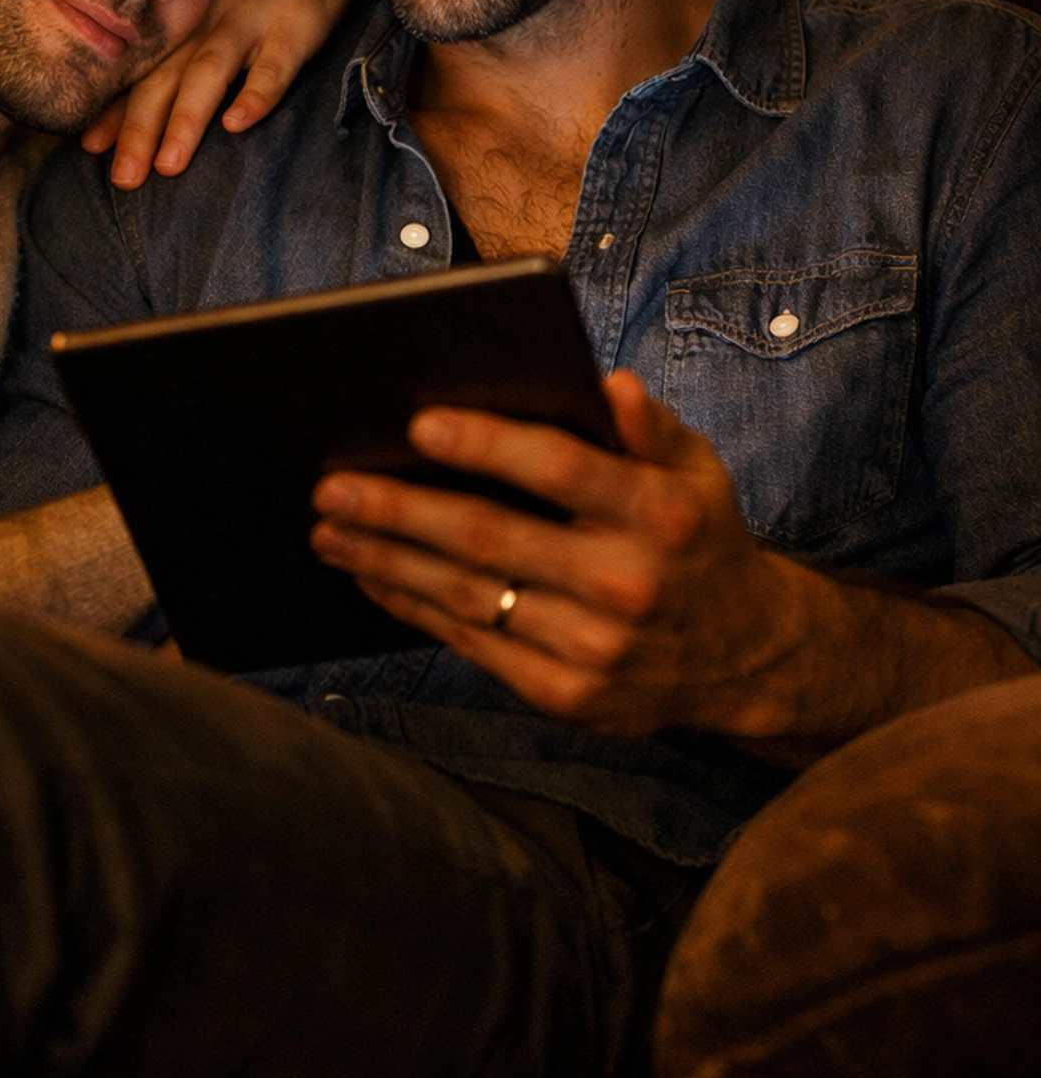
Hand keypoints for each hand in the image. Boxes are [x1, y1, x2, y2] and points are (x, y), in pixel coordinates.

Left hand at [81, 0, 355, 188]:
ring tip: (168, 165)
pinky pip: (273, 67)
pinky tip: (239, 124)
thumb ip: (176, 60)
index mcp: (182, 30)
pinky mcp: (293, 31)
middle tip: (124, 179)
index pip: (141, 75)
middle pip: (164, 80)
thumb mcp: (208, 15)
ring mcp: (248, 25)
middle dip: (139, 130)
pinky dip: (256, 94)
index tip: (89, 148)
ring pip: (208, 73)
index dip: (115, 111)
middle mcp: (204, 27)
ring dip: (186, 118)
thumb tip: (131, 117)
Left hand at [310, 371, 824, 740]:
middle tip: (332, 486)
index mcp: (659, 515)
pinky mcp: (566, 694)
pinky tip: (373, 576)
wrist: (748, 658)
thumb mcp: (700, 472)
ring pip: (468, 595)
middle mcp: (626, 583)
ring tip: (330, 529)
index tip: (418, 424)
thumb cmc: (700, 541)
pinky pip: (472, 643)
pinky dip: (413, 607)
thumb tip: (607, 384)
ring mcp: (594, 647)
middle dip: (400, 509)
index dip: (486, 444)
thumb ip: (652, 426)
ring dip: (388, 560)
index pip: (559, 468)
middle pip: (491, 538)